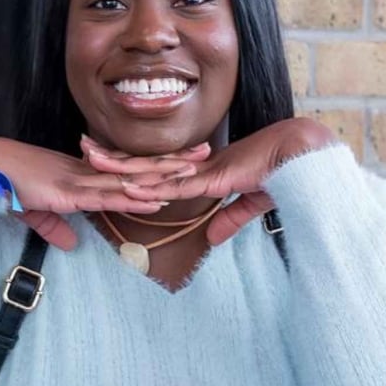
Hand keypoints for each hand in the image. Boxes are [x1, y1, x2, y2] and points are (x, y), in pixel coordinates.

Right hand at [0, 136, 206, 249]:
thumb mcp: (37, 211)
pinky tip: (155, 198)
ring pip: (130, 177)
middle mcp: (88, 171)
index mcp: (83, 173)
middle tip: (205, 151)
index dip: (154, 164)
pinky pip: (108, 195)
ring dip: (162, 175)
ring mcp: (82, 180)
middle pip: (139, 165)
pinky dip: (133, 197)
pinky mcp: (71, 191)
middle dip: (172, 159)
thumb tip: (72, 244)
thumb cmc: (8, 184)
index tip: (182, 158)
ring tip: (193, 170)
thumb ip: (56, 228)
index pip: (127, 167)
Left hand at [82, 118, 335, 245]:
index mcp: (204, 169)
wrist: (300, 156)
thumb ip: (231, 218)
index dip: (134, 164)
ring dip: (123, 167)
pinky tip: (129, 185)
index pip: (161, 167)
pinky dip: (152, 185)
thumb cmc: (282, 173)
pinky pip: (175, 184)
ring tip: (92, 161)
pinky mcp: (212, 178)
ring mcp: (202, 170)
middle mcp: (198, 166)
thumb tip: (212, 237)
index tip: (109, 160)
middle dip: (116, 157)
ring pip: (154, 170)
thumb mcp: (251, 203)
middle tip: (85, 148)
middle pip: (148, 163)